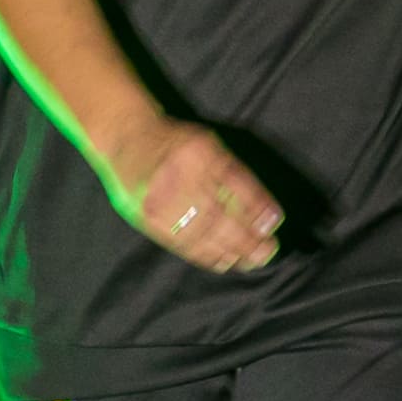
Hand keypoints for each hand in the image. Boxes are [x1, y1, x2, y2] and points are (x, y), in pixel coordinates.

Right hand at [116, 120, 280, 275]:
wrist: (126, 138)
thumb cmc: (177, 143)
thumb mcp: (209, 145)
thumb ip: (233, 173)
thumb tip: (263, 212)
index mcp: (199, 152)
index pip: (234, 182)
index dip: (257, 205)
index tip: (274, 223)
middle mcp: (178, 175)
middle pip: (218, 214)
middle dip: (246, 237)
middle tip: (268, 251)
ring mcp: (160, 199)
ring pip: (200, 233)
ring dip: (230, 250)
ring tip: (251, 261)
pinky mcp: (148, 218)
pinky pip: (181, 243)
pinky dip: (205, 256)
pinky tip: (223, 262)